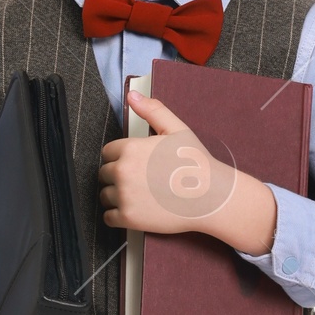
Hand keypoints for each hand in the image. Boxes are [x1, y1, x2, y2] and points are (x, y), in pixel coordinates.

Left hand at [98, 90, 277, 253]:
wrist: (210, 197)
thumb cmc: (195, 163)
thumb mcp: (176, 130)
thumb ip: (152, 110)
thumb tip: (132, 96)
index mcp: (130, 149)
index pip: (107, 152)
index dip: (120, 157)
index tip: (134, 164)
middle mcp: (122, 172)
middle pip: (104, 174)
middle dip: (117, 176)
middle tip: (139, 181)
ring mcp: (124, 196)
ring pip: (105, 196)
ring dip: (116, 196)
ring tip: (139, 195)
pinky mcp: (128, 218)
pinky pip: (109, 217)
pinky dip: (118, 216)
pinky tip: (136, 210)